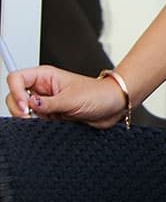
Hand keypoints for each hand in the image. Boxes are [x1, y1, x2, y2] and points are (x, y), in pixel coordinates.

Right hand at [6, 66, 128, 127]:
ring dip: (27, 118)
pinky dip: (36, 124)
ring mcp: (46, 102)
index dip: (16, 91)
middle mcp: (43, 89)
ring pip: (23, 110)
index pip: (17, 79)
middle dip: (18, 108)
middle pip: (15, 96)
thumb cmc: (99, 94)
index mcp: (46, 76)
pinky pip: (35, 120)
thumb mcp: (73, 99)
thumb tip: (30, 105)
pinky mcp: (51, 115)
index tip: (25, 106)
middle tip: (29, 117)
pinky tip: (46, 125)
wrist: (114, 106)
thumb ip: (49, 104)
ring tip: (43, 120)